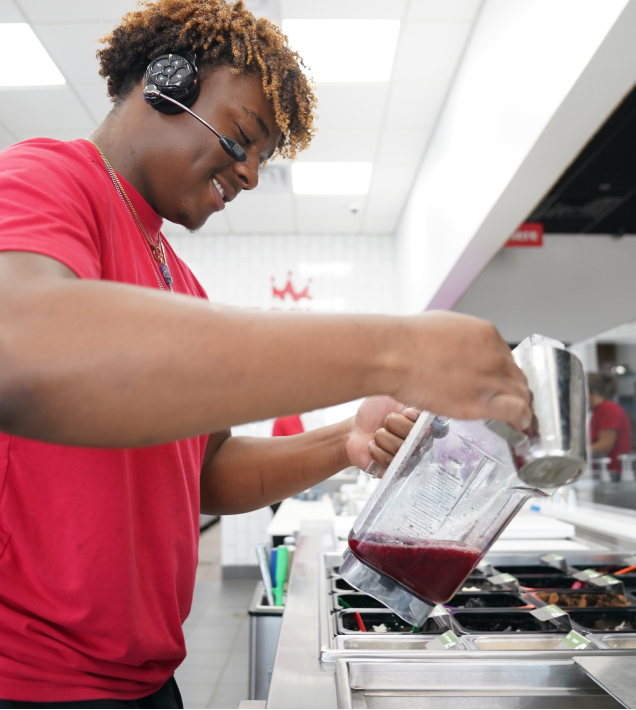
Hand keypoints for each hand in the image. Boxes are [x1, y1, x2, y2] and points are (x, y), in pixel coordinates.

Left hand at [345, 395, 419, 470]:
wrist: (355, 430)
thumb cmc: (374, 411)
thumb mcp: (389, 394)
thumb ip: (406, 392)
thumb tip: (420, 396)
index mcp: (422, 423)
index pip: (436, 426)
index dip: (419, 419)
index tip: (406, 413)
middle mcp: (419, 441)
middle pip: (415, 435)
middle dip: (394, 424)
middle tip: (385, 422)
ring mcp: (408, 457)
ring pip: (400, 448)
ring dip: (382, 437)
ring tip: (377, 434)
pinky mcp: (395, 469)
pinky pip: (389, 461)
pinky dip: (376, 450)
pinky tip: (373, 446)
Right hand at [393, 312, 530, 430]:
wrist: (394, 354)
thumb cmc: (407, 341)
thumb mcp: (443, 327)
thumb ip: (461, 341)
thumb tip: (461, 352)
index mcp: (487, 335)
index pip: (507, 358)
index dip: (503, 374)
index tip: (497, 383)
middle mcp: (495, 356)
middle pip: (518, 377)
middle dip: (513, 390)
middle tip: (506, 401)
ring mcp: (490, 379)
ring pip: (521, 396)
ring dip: (521, 408)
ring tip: (518, 419)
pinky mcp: (481, 402)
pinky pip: (515, 413)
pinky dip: (521, 421)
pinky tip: (519, 427)